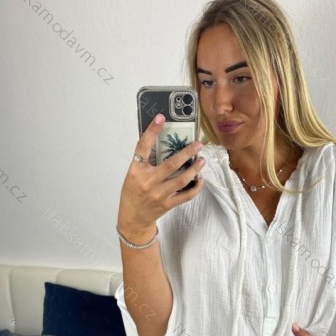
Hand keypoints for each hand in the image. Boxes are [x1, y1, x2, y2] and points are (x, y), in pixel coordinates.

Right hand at [117, 113, 205, 238]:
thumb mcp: (134, 174)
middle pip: (171, 164)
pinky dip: (196, 187)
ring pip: (182, 180)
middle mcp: (148, 182)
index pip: (143, 146)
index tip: (161, 118)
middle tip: (198, 144)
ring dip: (195, 169)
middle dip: (187, 153)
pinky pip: (186, 195)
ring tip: (202, 160)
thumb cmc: (133, 192)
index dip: (152, 131)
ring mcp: (159, 194)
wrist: (133, 217)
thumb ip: (146, 161)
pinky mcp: (168, 204)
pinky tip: (200, 179)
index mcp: (136, 170)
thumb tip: (164, 142)